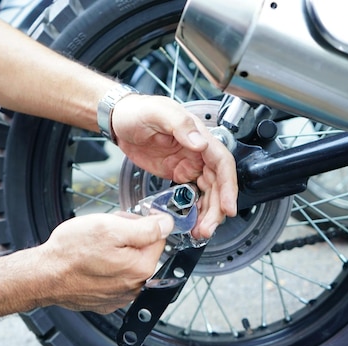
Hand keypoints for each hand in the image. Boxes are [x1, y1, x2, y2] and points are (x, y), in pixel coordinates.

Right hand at [33, 212, 173, 313]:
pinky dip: (106, 269)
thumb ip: (145, 227)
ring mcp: (120, 296)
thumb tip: (167, 224)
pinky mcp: (106, 301)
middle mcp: (135, 286)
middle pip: (143, 250)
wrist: (43, 276)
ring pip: (128, 264)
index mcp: (142, 267)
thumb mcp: (110, 227)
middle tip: (104, 233)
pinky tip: (91, 264)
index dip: (140, 223)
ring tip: (93, 249)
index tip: (123, 222)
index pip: (158, 236)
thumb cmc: (71, 252)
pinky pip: (114, 278)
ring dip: (116, 253)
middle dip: (128, 238)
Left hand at [111, 94, 237, 238]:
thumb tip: (200, 143)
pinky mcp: (178, 174)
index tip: (228, 207)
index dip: (228, 186)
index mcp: (198, 135)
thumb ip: (179, 124)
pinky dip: (195, 211)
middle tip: (207, 228)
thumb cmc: (137, 111)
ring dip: (208, 214)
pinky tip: (192, 224)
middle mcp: (198, 151)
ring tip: (201, 232)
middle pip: (217, 184)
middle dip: (216, 209)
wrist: (119, 120)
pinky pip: (193, 195)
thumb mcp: (157, 112)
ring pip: (208, 193)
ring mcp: (189, 164)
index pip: (222, 163)